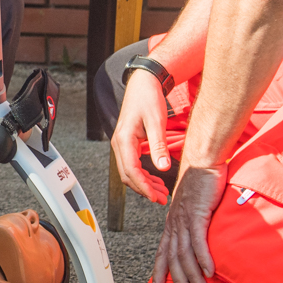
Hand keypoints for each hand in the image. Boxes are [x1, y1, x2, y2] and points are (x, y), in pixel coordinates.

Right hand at [110, 68, 173, 204]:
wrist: (144, 83)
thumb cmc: (148, 98)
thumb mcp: (156, 122)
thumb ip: (158, 146)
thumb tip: (162, 167)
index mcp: (124, 140)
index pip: (131, 171)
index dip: (143, 187)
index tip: (155, 197)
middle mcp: (119, 144)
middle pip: (128, 175)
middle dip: (144, 189)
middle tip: (161, 198)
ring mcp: (122, 144)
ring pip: (130, 172)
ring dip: (145, 184)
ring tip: (161, 192)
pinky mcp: (128, 143)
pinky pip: (133, 164)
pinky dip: (144, 174)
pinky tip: (156, 179)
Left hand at [152, 165, 223, 282]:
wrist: (203, 160)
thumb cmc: (200, 182)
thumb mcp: (193, 207)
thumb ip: (193, 224)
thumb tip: (198, 239)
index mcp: (173, 222)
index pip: (163, 251)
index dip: (160, 272)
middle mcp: (175, 222)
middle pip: (173, 258)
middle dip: (178, 282)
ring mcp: (185, 218)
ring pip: (185, 253)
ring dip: (193, 276)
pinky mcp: (198, 213)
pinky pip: (199, 240)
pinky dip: (203, 258)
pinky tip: (209, 272)